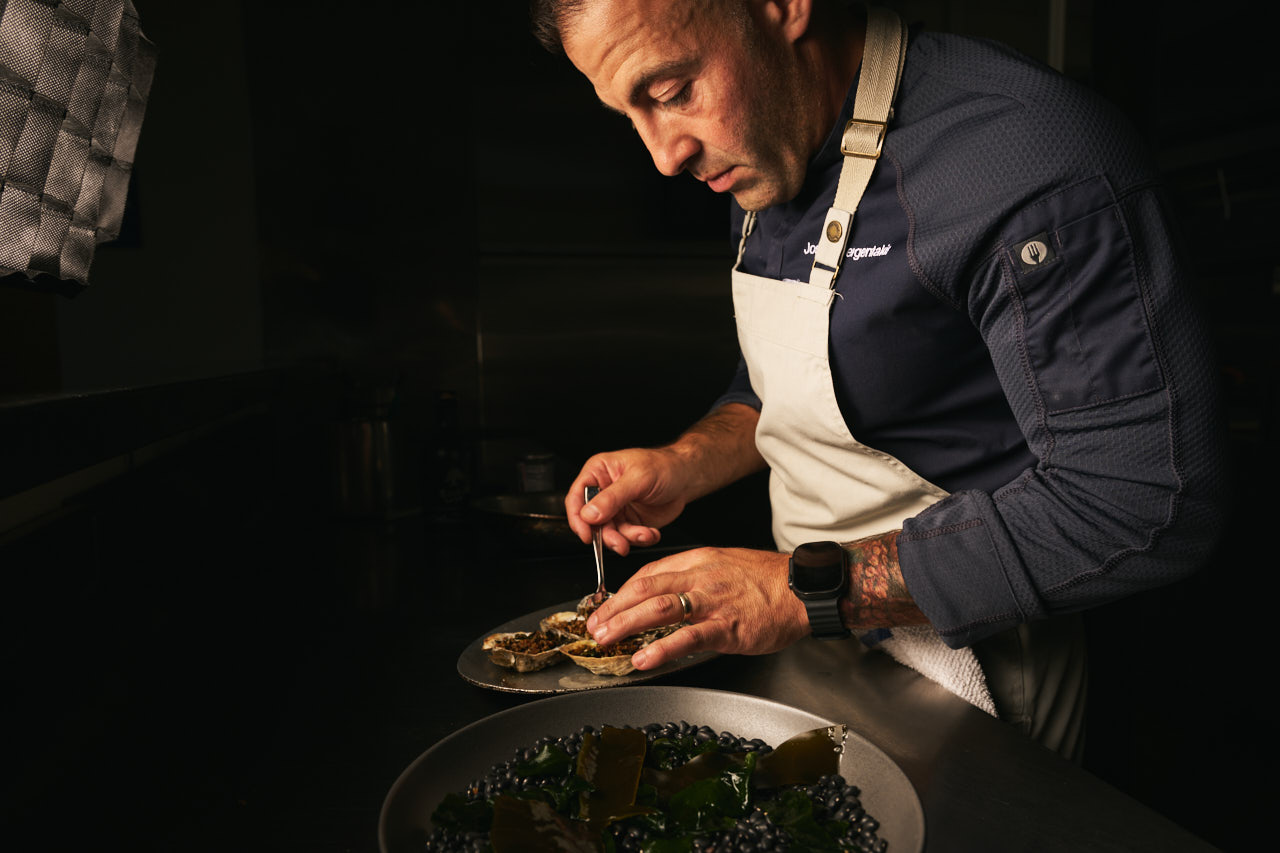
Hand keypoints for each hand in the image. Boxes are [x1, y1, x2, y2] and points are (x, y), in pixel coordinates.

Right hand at [565, 403, 765, 555]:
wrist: (687, 477)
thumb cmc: (664, 466)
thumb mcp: (637, 479)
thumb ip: (612, 498)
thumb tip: (589, 514)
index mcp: (598, 473)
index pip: (576, 498)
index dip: (578, 519)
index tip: (587, 535)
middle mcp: (604, 492)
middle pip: (592, 521)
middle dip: (607, 535)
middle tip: (620, 543)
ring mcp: (616, 509)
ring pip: (610, 533)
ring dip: (626, 539)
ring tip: (643, 535)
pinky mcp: (630, 522)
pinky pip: (627, 537)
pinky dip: (638, 539)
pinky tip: (651, 533)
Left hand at [585, 547, 809, 669]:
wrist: (802, 588)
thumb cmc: (767, 581)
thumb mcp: (723, 565)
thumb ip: (694, 577)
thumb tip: (665, 593)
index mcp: (698, 560)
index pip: (649, 573)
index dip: (623, 592)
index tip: (607, 607)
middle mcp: (700, 577)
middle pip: (646, 588)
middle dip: (614, 609)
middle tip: (594, 626)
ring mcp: (712, 601)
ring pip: (660, 608)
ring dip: (627, 624)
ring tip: (607, 639)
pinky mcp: (727, 626)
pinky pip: (688, 637)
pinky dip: (662, 648)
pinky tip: (643, 659)